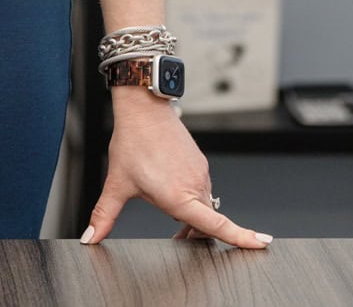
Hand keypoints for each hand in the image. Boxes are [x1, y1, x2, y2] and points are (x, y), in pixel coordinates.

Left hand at [79, 96, 272, 248]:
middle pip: (206, 222)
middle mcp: (195, 185)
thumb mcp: (117, 183)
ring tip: (169, 210)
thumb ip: (105, 215)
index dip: (239, 237)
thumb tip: (91, 237)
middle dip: (196, 235)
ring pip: (203, 204)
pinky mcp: (199, 162)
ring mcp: (200, 172)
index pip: (215, 225)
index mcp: (179, 197)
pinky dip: (192, 196)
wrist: (143, 108)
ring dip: (192, 214)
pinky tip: (171, 186)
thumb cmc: (132, 143)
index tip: (261, 244)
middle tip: (177, 239)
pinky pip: (201, 187)